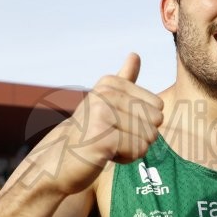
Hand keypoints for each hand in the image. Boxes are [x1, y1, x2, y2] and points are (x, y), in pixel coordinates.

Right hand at [23, 53, 163, 194]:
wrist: (58, 162)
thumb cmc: (87, 133)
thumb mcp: (106, 101)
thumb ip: (124, 79)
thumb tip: (135, 54)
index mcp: (110, 84)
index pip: (158, 106)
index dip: (142, 122)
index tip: (116, 124)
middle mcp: (106, 95)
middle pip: (155, 122)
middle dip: (140, 137)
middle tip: (112, 137)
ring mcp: (103, 116)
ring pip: (149, 138)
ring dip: (132, 149)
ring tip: (107, 145)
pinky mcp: (104, 140)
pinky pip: (138, 151)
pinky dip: (126, 159)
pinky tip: (104, 155)